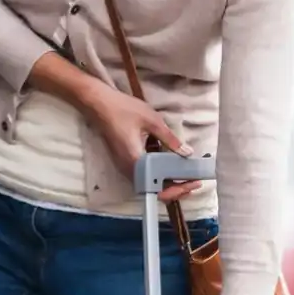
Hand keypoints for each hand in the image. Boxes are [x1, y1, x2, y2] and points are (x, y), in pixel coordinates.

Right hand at [82, 87, 202, 208]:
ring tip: (187, 176)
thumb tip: (188, 153)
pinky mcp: (125, 161)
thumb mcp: (153, 121)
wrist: (98, 103)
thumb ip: (171, 139)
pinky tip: (170, 167)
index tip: (194, 182)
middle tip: (195, 181)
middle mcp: (129, 169)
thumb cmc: (123, 110)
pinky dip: (159, 175)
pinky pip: (144, 175)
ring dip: (168, 183)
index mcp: (136, 162)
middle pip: (154, 190)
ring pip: (149, 184)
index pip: (159, 187)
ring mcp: (125, 166)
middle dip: (176, 189)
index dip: (178, 189)